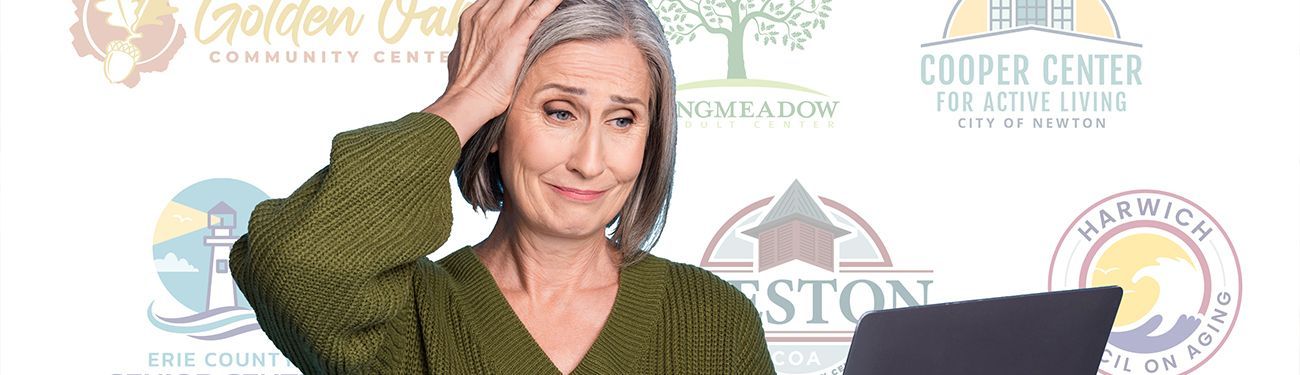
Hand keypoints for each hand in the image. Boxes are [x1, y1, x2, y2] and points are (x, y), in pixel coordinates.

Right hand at [423, 0, 562, 145]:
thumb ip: (476, 41)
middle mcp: (484, 15)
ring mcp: (499, 24)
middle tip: (541, 6)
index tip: (525, 5)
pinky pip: (538, 10)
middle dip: (527, 0)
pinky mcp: (514, 36)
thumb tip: (482, 44)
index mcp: (472, 18)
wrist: (466, 100)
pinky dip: (551, 2)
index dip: (514, 1)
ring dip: (540, 0)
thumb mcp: (463, 54)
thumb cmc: (466, 85)